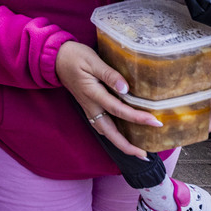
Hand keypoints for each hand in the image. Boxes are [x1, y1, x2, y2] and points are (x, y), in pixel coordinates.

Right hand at [54, 40, 161, 157]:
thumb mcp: (92, 60)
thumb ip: (109, 74)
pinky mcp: (88, 107)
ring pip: (105, 132)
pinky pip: (101, 126)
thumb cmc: (74, 56)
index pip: (118, 110)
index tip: (155, 122)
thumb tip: (125, 89)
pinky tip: (121, 134)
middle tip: (144, 154)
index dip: (138, 118)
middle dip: (127, 146)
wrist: (55, 59)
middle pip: (110, 132)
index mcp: (92, 93)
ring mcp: (88, 108)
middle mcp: (90, 105)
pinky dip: (112, 134)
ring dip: (120, 143)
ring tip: (136, 149)